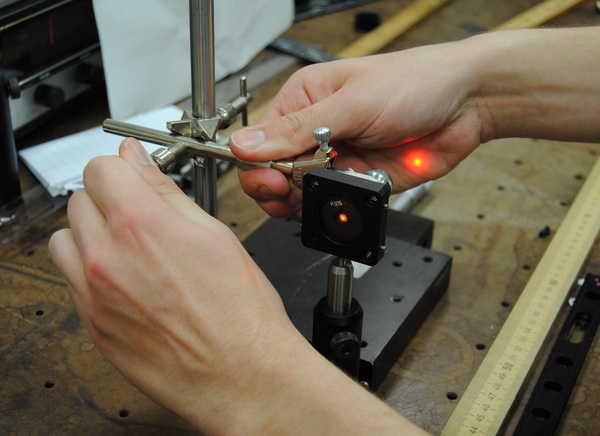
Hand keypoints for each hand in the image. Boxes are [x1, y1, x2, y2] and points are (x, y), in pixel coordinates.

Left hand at [48, 138, 427, 433]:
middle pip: (79, 200)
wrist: (241, 374)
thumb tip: (138, 162)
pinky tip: (129, 280)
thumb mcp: (213, 234)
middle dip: (108, 199)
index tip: (132, 176)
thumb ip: (165, 193)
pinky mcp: (92, 325)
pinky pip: (72, 280)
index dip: (121, 168)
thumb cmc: (240, 313)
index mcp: (141, 225)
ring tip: (129, 248)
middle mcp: (107, 258)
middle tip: (139, 215)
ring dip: (90, 234)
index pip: (101, 168)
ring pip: (66, 239)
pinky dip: (91, 270)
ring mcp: (93, 295)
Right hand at [230, 42, 483, 217]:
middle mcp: (315, 132)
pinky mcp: (358, 181)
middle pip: (275, 173)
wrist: (467, 104)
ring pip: (301, 194)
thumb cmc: (414, 83)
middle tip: (289, 193)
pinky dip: (332, 210)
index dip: (258, 166)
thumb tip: (245, 144)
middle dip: (278, 188)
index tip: (269, 181)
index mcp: (303, 101)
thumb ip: (296, 130)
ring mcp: (337, 159)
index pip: (261, 142)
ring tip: (317, 198)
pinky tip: (341, 203)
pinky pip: (333, 204)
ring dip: (304, 203)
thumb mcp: (351, 103)